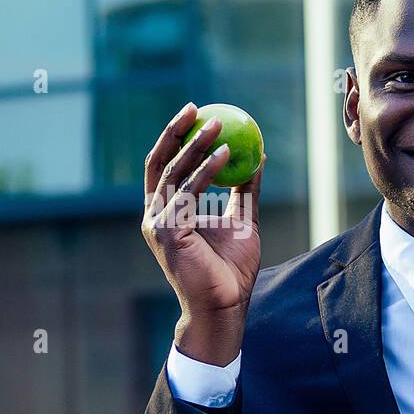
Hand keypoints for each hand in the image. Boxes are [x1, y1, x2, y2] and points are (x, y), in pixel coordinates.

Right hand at [141, 102, 265, 363]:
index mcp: (166, 211)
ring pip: (175, 173)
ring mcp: (157, 223)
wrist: (225, 305)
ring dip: (196, 146)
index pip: (164, 165)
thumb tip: (258, 157)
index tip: (195, 112)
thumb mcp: (242, 220)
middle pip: (160, 162)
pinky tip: (226, 154)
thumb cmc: (231, 269)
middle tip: (198, 108)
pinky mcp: (167, 232)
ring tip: (219, 126)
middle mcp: (155, 214)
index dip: (174, 136)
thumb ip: (244, 190)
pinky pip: (190, 193)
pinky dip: (208, 171)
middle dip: (176, 131)